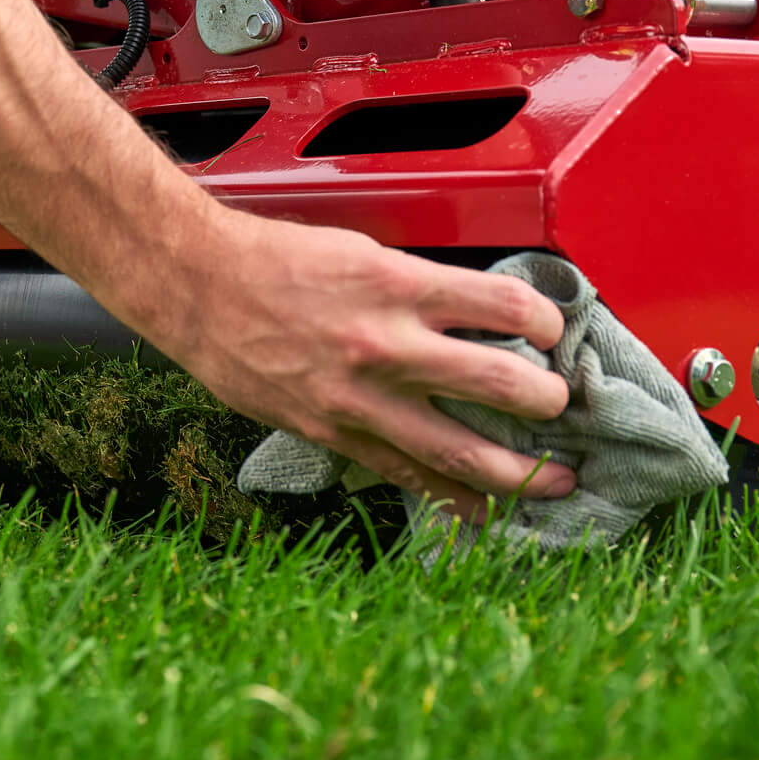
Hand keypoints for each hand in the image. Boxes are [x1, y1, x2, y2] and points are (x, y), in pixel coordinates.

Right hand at [144, 209, 576, 522]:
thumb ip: (416, 284)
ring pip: (461, 449)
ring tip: (555, 480)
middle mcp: (386, 342)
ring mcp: (359, 396)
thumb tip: (472, 312)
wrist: (197, 286)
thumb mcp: (360, 250)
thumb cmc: (274, 259)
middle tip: (561, 407)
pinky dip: (448, 497)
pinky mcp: (331, 431)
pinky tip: (480, 509)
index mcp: (397, 283)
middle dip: (547, 401)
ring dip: (520, 471)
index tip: (552, 330)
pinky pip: (404, 473)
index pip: (504, 303)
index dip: (545, 319)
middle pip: (501, 382)